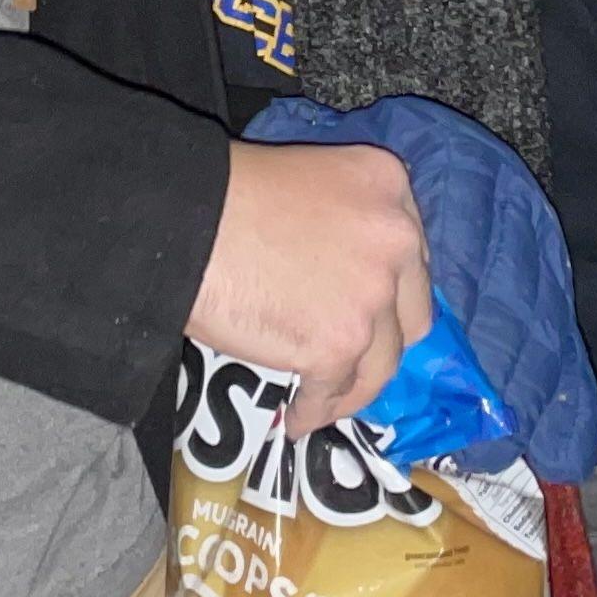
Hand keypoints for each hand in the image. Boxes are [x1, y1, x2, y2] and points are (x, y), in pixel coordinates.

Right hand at [188, 139, 431, 437]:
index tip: (370, 307)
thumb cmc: (225, 192)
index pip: (411, 253)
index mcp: (387, 186)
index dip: (390, 287)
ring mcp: (371, 299)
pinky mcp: (338, 347)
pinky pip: (333, 394)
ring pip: (382, 364)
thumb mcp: (306, 178)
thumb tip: (337, 275)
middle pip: (411, 313)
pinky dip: (314, 411)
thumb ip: (342, 218)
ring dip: (353, 385)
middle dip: (385, 337)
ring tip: (323, 397)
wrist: (184, 222)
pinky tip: (295, 419)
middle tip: (353, 350)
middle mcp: (396, 242)